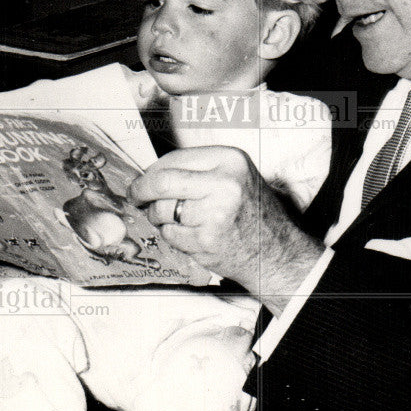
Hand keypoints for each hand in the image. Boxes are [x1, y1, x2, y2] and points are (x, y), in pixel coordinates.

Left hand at [129, 146, 323, 314]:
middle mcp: (224, 183)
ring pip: (162, 210)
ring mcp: (215, 214)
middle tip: (135, 197)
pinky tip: (190, 235)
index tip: (141, 180)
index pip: (174, 159)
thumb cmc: (251, 213)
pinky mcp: (206, 240)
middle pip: (162, 183)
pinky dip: (172, 236)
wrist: (275, 251)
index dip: (151, 171)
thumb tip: (150, 173)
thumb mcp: (234, 176)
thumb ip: (198, 170)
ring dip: (158, 217)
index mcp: (230, 160)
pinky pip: (170, 234)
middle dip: (141, 191)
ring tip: (176, 219)